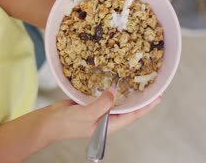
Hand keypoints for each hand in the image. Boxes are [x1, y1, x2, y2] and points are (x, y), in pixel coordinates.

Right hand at [43, 89, 160, 140]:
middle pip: (127, 108)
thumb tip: (114, 91)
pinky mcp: (90, 103)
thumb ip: (102, 104)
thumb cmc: (64, 124)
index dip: (146, 107)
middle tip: (151, 86)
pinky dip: (109, 88)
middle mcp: (106, 119)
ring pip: (116, 101)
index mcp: (108, 126)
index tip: (158, 97)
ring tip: (137, 81)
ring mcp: (98, 111)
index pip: (132, 116)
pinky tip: (114, 79)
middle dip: (139, 99)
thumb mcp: (85, 114)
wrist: (47, 122)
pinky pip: (104, 95)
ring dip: (125, 92)